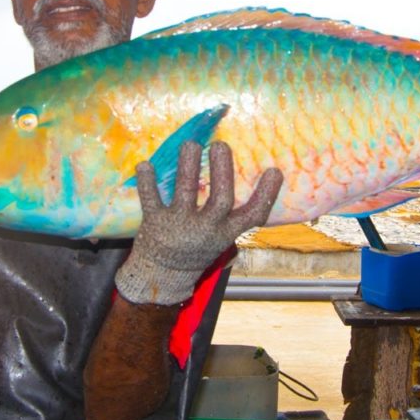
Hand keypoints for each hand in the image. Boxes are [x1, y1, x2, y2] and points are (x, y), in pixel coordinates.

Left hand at [115, 141, 282, 304]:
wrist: (163, 275)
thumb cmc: (196, 248)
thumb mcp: (221, 239)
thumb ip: (232, 217)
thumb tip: (254, 183)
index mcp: (226, 232)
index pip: (253, 215)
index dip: (266, 194)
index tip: (274, 171)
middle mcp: (205, 229)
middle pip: (220, 199)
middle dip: (222, 171)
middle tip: (220, 145)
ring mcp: (180, 225)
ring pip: (186, 193)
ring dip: (188, 167)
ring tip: (191, 144)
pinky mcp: (155, 222)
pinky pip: (151, 199)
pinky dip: (147, 182)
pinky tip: (145, 164)